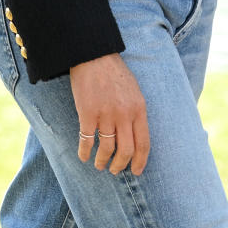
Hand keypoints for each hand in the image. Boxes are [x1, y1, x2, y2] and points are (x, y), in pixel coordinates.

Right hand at [71, 53, 149, 174]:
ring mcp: (106, 114)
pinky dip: (85, 152)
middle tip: (115, 170)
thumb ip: (136, 113)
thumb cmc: (115, 73)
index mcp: (139, 108)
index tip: (137, 171)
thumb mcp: (134, 91)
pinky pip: (86, 141)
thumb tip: (135, 137)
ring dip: (102, 162)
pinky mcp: (87, 114)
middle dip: (120, 166)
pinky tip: (84, 156)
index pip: (143, 143)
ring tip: (99, 165)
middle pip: (126, 151)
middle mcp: (124, 114)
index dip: (141, 161)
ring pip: (106, 150)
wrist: (95, 56)